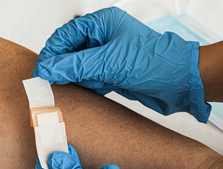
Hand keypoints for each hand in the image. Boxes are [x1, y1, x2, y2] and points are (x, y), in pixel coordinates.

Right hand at [33, 7, 210, 122]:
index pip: (66, 35)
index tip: (42, 71)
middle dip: (63, 67)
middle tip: (52, 82)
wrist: (180, 83)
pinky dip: (87, 85)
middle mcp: (103, 37)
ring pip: (79, 66)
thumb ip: (76, 65)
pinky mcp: (112, 71)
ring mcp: (107, 55)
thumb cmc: (154, 63)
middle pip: (70, 51)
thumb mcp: (109, 62)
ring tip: (73, 86)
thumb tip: (48, 68)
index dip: (52, 53)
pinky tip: (91, 89)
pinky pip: (90, 77)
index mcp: (102, 23)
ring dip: (75, 77)